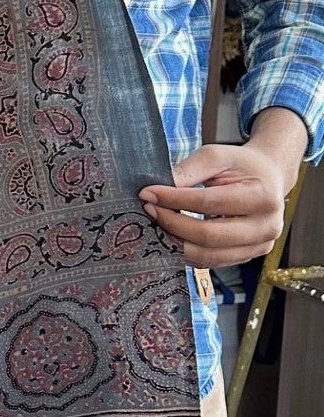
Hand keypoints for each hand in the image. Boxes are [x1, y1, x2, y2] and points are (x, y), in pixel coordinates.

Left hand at [138, 107, 306, 267]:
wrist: (269, 177)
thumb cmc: (241, 165)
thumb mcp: (216, 156)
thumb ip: (188, 171)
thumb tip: (156, 191)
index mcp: (263, 197)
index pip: (208, 203)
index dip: (174, 199)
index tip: (148, 193)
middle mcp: (267, 227)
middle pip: (208, 236)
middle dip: (172, 224)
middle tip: (148, 209)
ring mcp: (260, 246)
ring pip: (208, 255)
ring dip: (175, 242)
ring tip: (156, 223)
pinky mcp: (248, 256)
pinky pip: (211, 261)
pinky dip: (186, 251)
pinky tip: (170, 235)